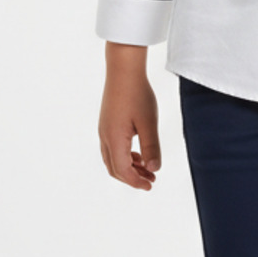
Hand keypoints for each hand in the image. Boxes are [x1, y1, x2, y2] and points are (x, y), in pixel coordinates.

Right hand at [99, 44, 161, 189]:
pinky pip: (112, 148)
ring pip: (112, 159)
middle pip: (115, 168)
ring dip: (129, 167)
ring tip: (147, 168)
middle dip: (132, 178)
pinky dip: (124, 156)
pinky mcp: (106, 123)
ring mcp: (103, 130)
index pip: (123, 170)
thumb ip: (151, 147)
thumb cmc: (137, 94)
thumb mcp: (149, 123)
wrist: (123, 70)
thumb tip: (153, 169)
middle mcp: (104, 137)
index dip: (136, 181)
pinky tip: (138, 153)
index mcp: (114, 139)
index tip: (150, 185)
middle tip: (151, 180)